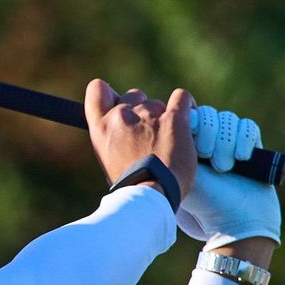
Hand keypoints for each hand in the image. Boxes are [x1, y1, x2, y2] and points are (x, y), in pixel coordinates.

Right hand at [84, 80, 197, 198]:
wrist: (153, 194)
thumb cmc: (131, 184)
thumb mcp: (108, 158)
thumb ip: (112, 137)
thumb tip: (121, 130)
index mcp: (101, 127)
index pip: (97, 89)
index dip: (110, 94)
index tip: (119, 105)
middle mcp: (121, 116)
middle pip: (134, 96)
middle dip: (141, 111)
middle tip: (149, 134)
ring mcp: (148, 115)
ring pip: (157, 103)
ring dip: (163, 116)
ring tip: (169, 140)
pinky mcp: (174, 119)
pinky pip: (182, 98)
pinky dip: (186, 106)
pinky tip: (187, 119)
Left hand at [176, 105, 281, 249]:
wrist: (235, 223)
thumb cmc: (202, 204)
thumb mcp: (178, 174)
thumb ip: (169, 149)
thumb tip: (162, 126)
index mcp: (185, 146)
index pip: (188, 116)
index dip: (191, 123)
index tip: (190, 145)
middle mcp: (208, 142)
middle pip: (208, 114)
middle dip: (208, 133)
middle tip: (205, 156)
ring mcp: (230, 144)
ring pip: (228, 120)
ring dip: (225, 141)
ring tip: (223, 167)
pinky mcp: (251, 147)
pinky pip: (248, 127)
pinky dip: (244, 140)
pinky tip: (241, 158)